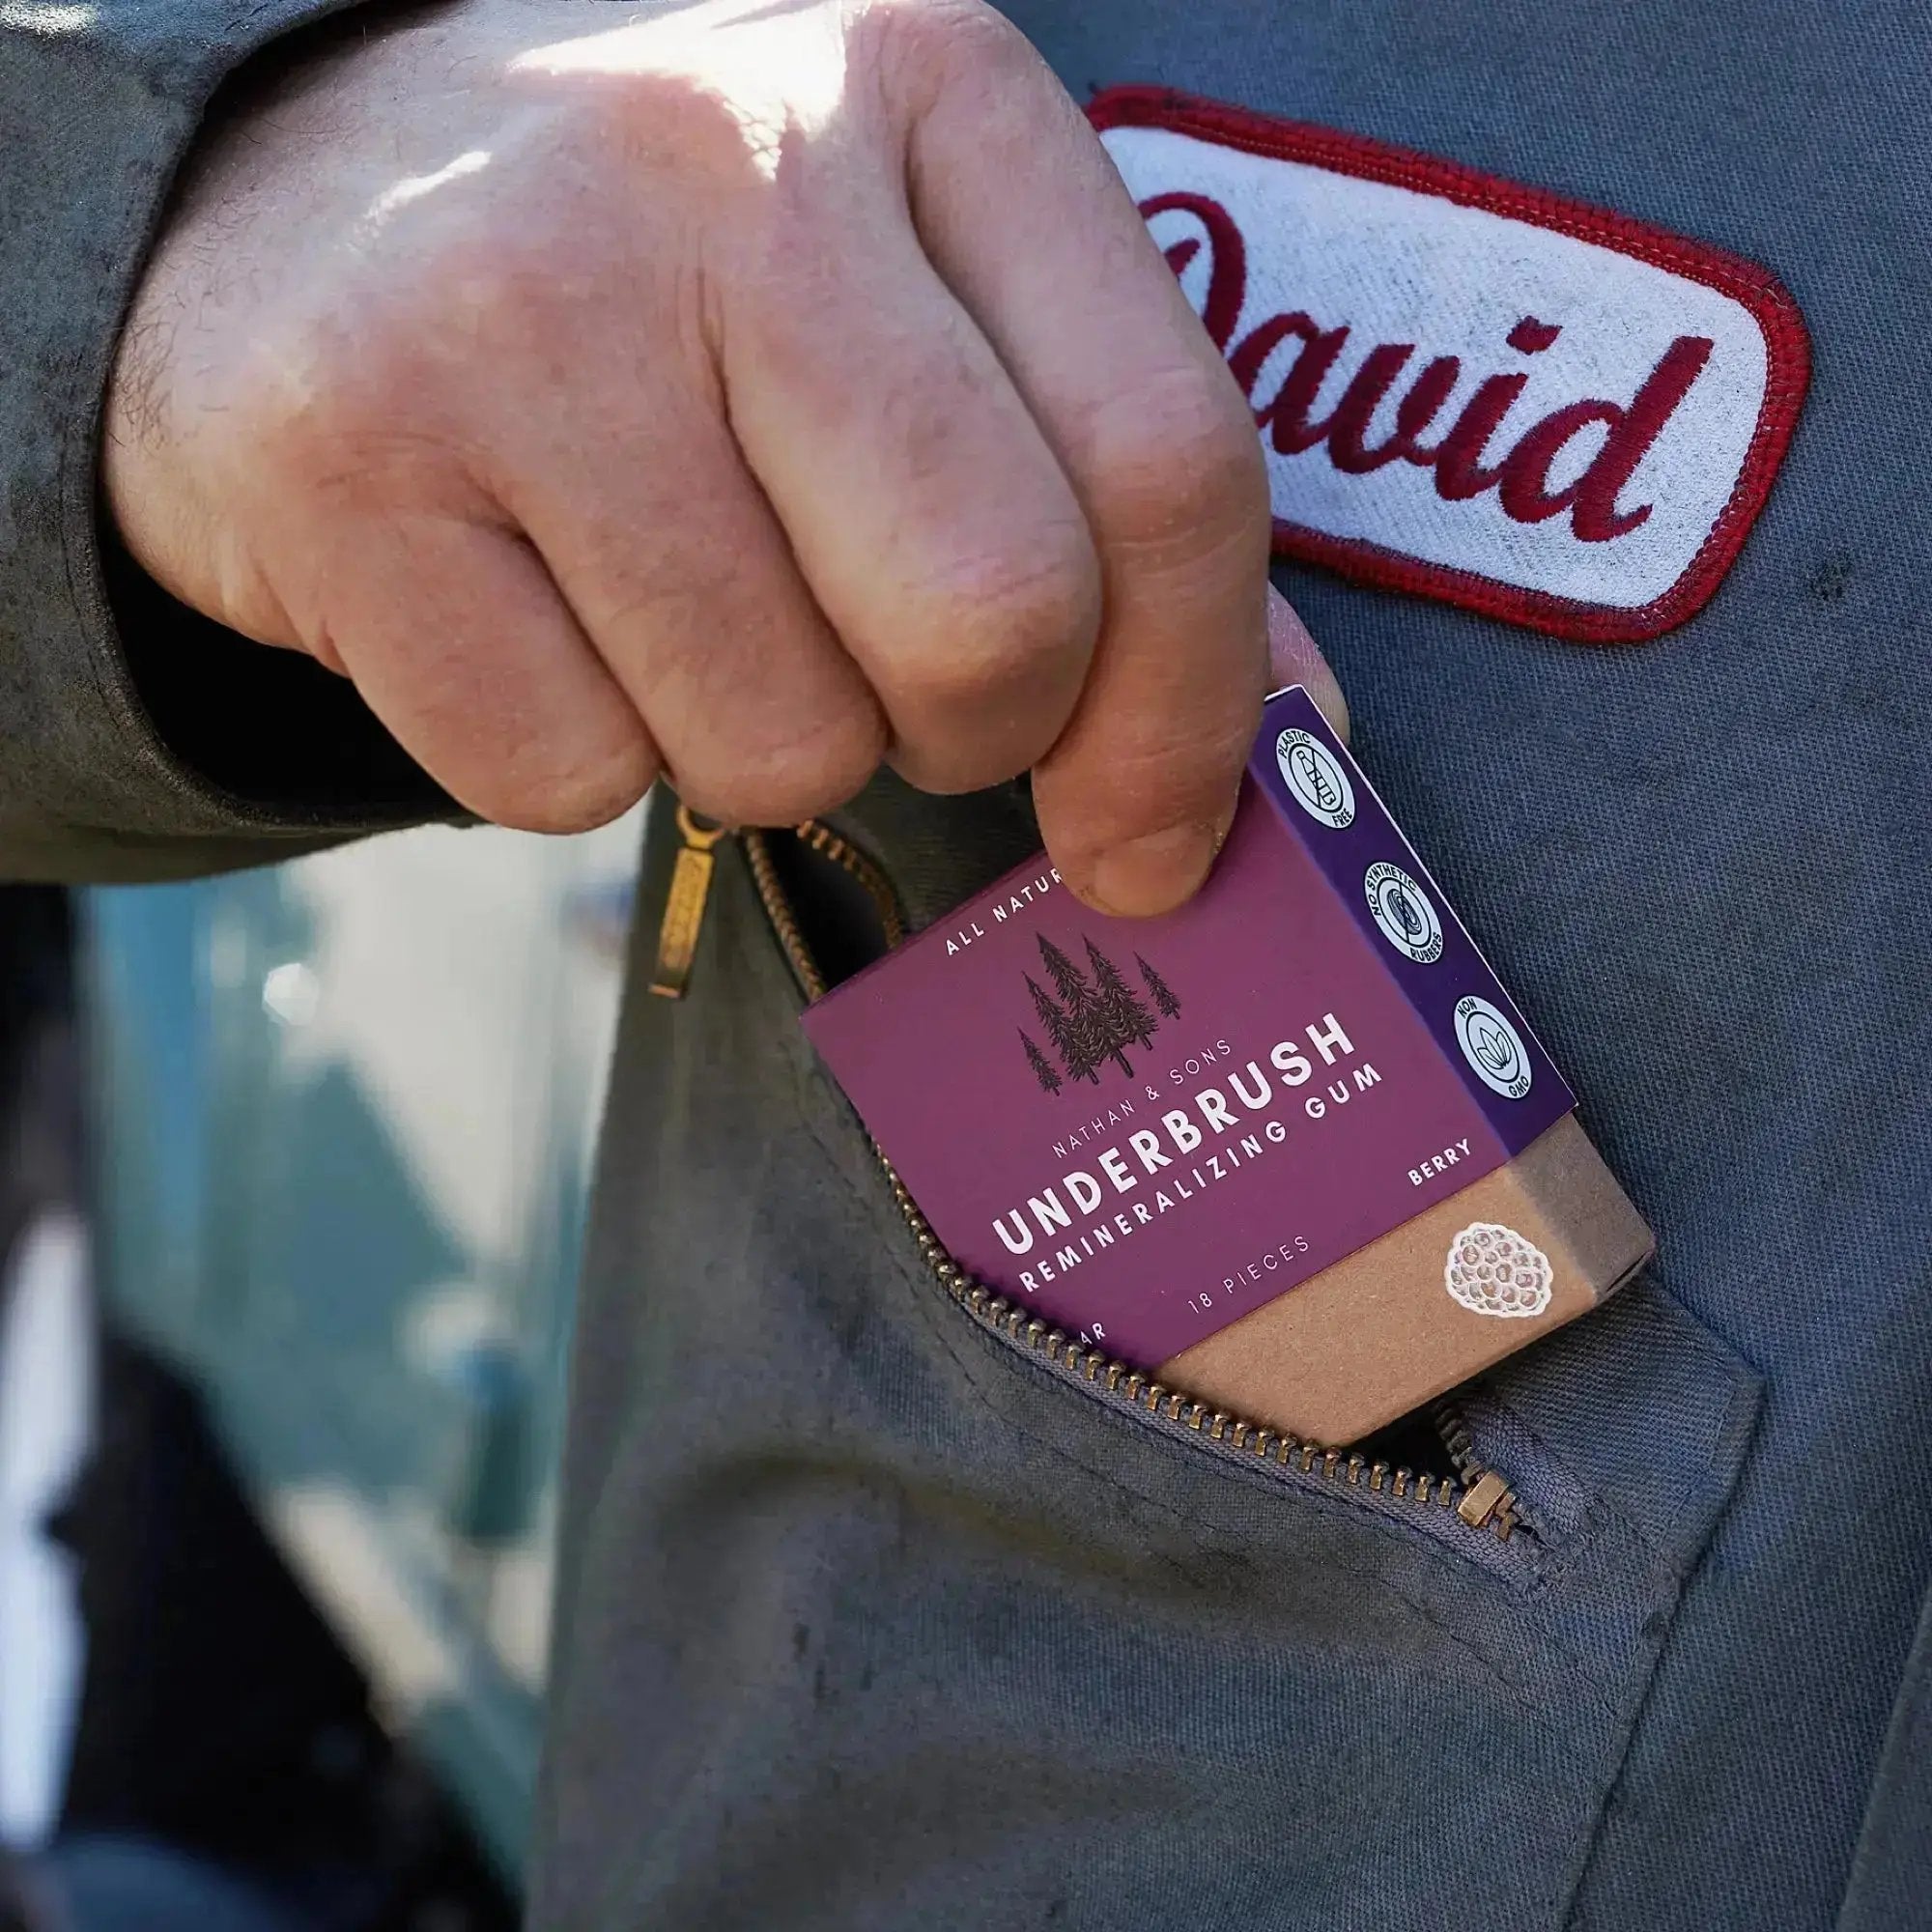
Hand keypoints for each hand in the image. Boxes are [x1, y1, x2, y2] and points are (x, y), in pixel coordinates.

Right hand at [106, 0, 1340, 913]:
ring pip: (776, 739)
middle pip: (991, 618)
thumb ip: (1110, 491)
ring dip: (765, 742)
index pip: (1167, 460)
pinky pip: (570, 780)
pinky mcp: (346, 464)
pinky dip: (587, 758)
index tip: (1158, 838)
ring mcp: (514, 307)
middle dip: (976, 736)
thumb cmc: (676, 280)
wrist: (306, 198)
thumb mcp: (924, 294)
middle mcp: (729, 164)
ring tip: (682, 601)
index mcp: (929, 91)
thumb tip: (1283, 747)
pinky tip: (537, 613)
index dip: (1196, 709)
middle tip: (901, 692)